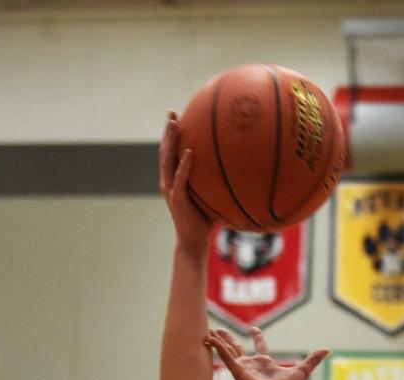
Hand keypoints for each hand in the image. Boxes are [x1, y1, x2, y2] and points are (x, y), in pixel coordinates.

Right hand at [159, 110, 211, 250]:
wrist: (193, 243)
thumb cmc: (204, 223)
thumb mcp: (210, 199)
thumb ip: (216, 185)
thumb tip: (237, 173)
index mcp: (174, 181)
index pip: (171, 154)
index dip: (172, 136)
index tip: (177, 117)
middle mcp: (169, 182)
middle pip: (165, 152)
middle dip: (168, 132)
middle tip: (172, 113)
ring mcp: (171, 190)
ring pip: (168, 161)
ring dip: (170, 141)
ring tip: (175, 124)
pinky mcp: (178, 200)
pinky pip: (181, 179)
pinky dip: (184, 165)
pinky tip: (191, 153)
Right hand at [205, 327, 327, 379]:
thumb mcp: (303, 369)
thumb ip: (313, 359)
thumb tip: (328, 349)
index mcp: (265, 363)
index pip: (260, 346)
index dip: (257, 337)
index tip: (253, 329)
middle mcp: (252, 365)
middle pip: (238, 347)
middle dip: (229, 338)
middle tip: (219, 329)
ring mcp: (242, 368)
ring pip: (228, 350)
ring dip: (219, 340)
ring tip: (207, 330)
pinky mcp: (236, 370)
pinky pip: (224, 355)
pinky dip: (217, 346)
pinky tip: (208, 338)